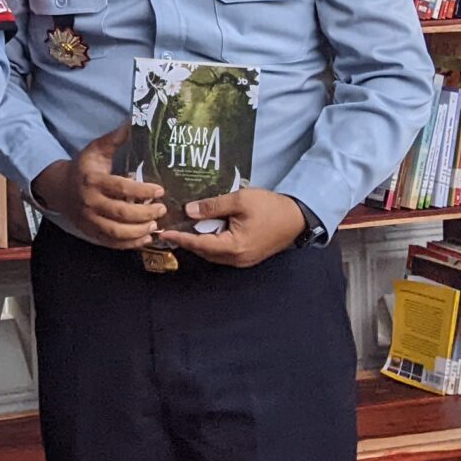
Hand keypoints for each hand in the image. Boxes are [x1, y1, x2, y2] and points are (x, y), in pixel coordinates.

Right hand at [29, 123, 166, 248]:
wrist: (60, 189)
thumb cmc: (84, 168)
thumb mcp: (96, 150)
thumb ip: (114, 139)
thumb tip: (132, 121)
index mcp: (93, 181)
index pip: (120, 188)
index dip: (142, 191)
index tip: (159, 190)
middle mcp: (90, 203)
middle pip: (121, 213)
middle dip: (145, 213)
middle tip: (161, 209)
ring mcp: (89, 221)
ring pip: (117, 232)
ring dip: (139, 232)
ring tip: (155, 225)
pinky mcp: (91, 233)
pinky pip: (111, 243)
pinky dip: (130, 244)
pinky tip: (144, 239)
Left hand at [159, 187, 306, 266]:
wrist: (297, 218)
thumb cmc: (270, 207)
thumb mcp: (240, 200)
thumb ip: (213, 206)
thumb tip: (189, 210)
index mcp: (234, 246)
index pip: (200, 244)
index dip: (181, 237)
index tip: (164, 232)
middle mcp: (237, 259)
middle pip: (205, 251)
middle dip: (187, 240)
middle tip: (170, 228)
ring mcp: (243, 260)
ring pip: (213, 253)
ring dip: (199, 242)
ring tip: (183, 228)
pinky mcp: (247, 257)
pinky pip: (223, 252)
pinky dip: (211, 242)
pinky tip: (204, 230)